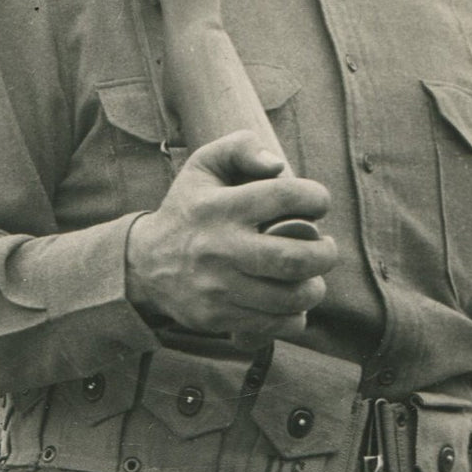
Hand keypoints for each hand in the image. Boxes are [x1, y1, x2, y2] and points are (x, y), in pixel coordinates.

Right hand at [126, 132, 337, 345]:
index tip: (317, 204)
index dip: (315, 198)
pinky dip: (294, 315)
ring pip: (290, 297)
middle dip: (326, 253)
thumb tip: (277, 165)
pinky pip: (276, 323)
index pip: (285, 196)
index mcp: (220, 206)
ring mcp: (218, 287)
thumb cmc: (189, 209)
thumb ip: (239, 148)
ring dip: (314, 287)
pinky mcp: (218, 316)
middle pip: (294, 258)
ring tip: (310, 275)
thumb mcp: (203, 166)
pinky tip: (290, 300)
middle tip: (326, 247)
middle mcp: (220, 247)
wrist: (145, 264)